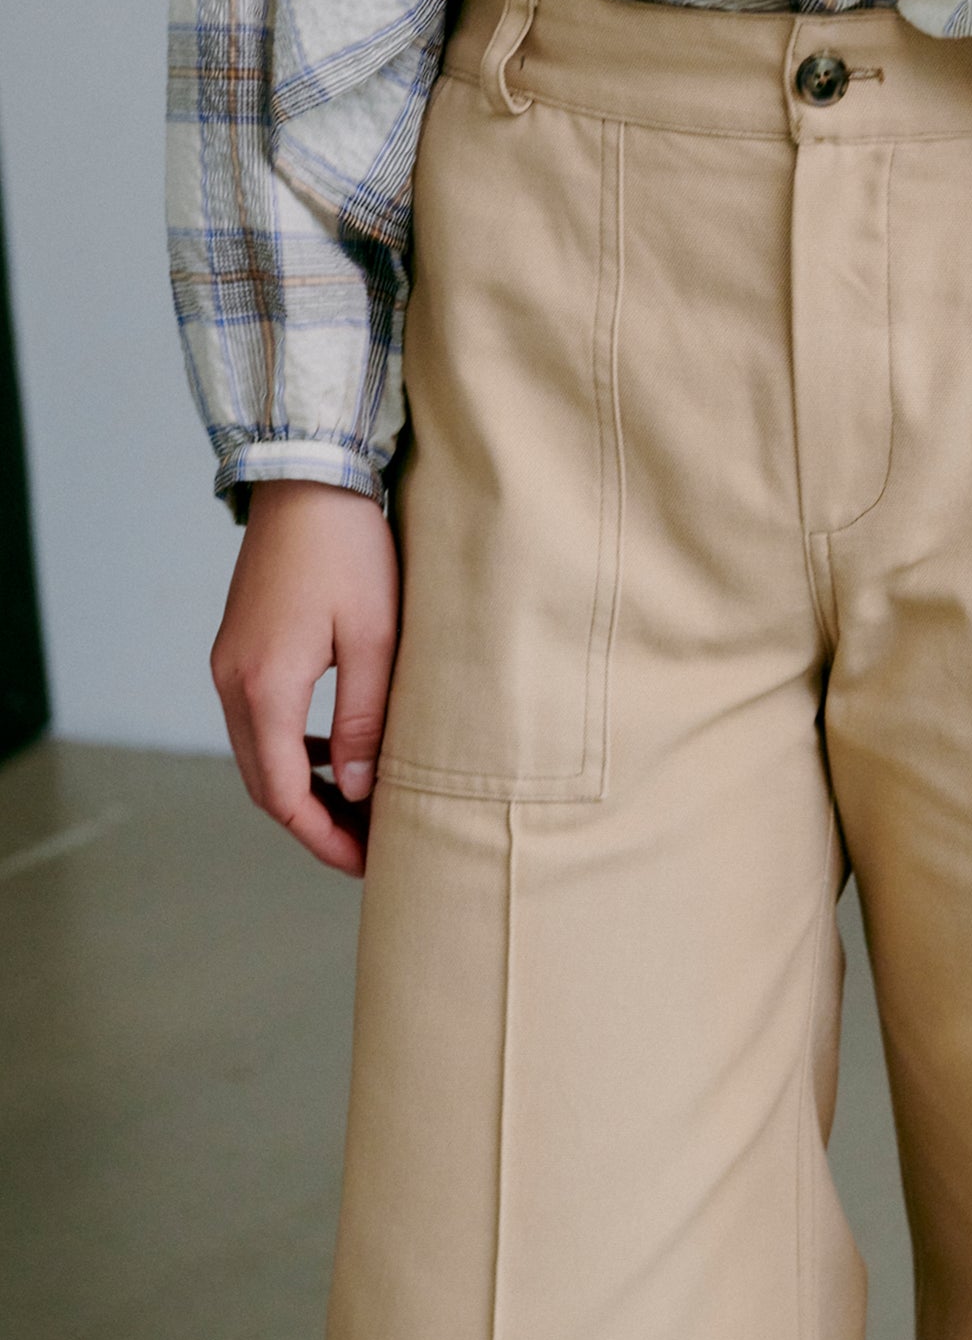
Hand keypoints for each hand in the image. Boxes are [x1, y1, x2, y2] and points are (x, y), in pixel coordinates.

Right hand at [211, 480, 399, 876]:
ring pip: (260, 753)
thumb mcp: (374, 637)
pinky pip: (260, 718)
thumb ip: (364, 719)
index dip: (324, 837)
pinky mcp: (239, 646)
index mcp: (264, 688)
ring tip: (359, 805)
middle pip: (264, 782)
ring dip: (303, 787)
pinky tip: (336, 749)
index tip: (367, 862)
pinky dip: (294, 748)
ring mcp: (229, 663)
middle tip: (367, 846)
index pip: (284, 795)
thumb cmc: (350, 550)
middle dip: (313, 822)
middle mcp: (232, 682)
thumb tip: (362, 790)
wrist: (309, 478)